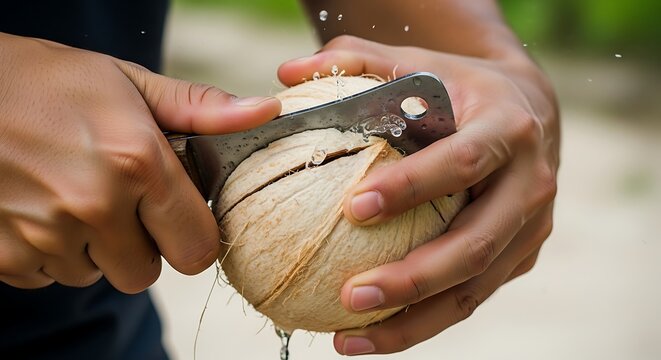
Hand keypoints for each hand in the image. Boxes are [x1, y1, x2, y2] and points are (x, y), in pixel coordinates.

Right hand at [0, 33, 280, 292]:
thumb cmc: (46, 81)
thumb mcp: (128, 83)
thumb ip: (201, 107)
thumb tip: (265, 112)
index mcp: (137, 162)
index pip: (198, 247)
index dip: (191, 236)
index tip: (177, 217)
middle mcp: (94, 204)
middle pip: (147, 272)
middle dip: (142, 246)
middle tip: (122, 204)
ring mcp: (45, 234)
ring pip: (96, 276)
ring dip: (93, 249)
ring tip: (75, 197)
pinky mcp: (4, 255)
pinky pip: (49, 277)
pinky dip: (51, 253)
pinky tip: (42, 208)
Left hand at [279, 35, 558, 354]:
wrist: (531, 111)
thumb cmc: (463, 89)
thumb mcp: (420, 64)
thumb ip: (357, 61)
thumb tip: (286, 71)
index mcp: (507, 131)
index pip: (463, 163)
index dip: (413, 187)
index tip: (354, 208)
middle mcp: (530, 185)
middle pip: (475, 245)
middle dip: (413, 279)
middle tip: (349, 296)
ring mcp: (532, 229)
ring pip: (474, 289)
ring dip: (414, 321)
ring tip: (349, 339)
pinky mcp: (523, 257)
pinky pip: (472, 296)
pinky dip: (424, 320)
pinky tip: (375, 332)